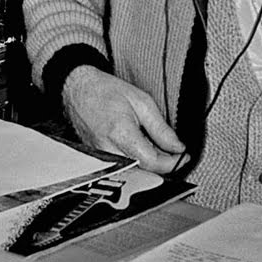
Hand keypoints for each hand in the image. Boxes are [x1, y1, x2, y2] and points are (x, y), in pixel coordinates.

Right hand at [62, 65, 186, 172]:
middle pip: (144, 170)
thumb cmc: (106, 91)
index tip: (184, 156)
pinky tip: (141, 149)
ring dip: (150, 164)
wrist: (77, 89)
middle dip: (163, 164)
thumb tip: (177, 147)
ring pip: (134, 172)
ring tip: (158, 148)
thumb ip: (161, 128)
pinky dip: (137, 161)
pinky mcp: (97, 160)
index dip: (173, 162)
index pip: (153, 162)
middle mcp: (108, 150)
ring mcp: (100, 157)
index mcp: (121, 133)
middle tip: (174, 152)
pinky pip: (123, 167)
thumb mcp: (142, 102)